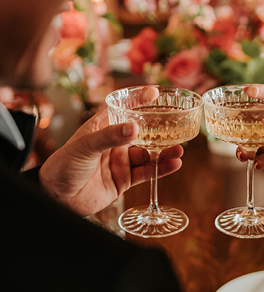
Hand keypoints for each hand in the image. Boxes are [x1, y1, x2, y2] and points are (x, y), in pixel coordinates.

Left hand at [39, 108, 182, 216]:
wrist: (57, 198)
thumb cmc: (62, 166)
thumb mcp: (84, 146)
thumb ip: (110, 137)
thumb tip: (135, 127)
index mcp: (101, 128)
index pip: (122, 109)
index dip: (137, 100)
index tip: (154, 93)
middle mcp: (113, 143)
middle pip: (141, 132)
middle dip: (160, 129)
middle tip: (177, 125)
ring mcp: (120, 161)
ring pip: (148, 154)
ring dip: (164, 151)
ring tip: (179, 149)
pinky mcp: (124, 180)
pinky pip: (147, 172)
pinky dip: (161, 169)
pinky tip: (174, 164)